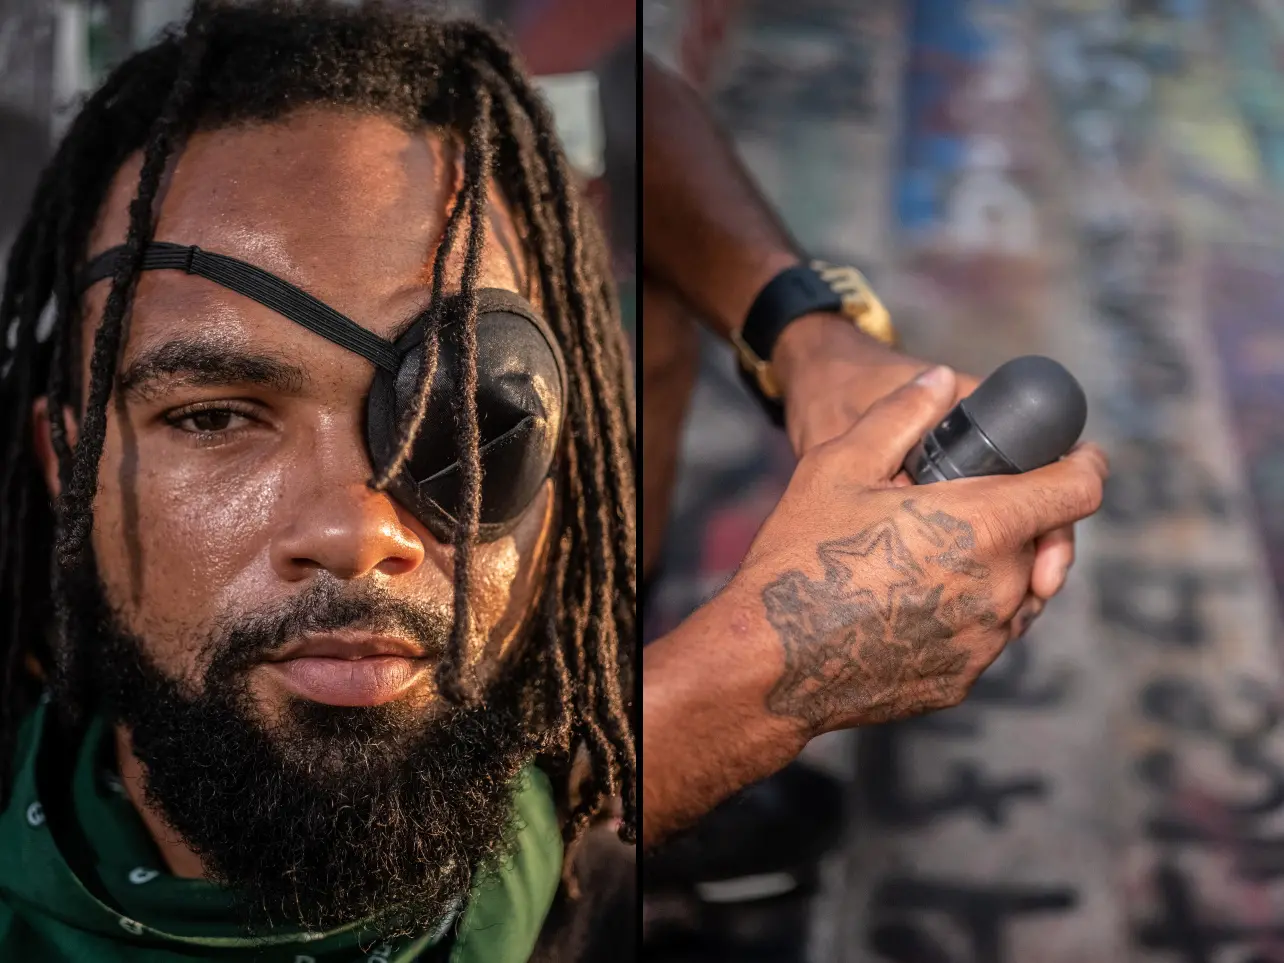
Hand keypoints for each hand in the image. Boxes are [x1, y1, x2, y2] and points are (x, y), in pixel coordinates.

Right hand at [771, 312, 1072, 637]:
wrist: (772, 663)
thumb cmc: (801, 557)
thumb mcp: (838, 464)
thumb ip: (900, 415)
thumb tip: (938, 379)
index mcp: (984, 524)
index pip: (1079, 489)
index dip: (1085, 464)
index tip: (1077, 456)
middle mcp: (1002, 586)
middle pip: (1043, 541)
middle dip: (1015, 518)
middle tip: (960, 507)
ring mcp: (986, 640)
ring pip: (1018, 592)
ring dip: (994, 568)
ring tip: (931, 556)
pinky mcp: (965, 679)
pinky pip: (985, 635)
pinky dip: (966, 613)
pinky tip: (912, 601)